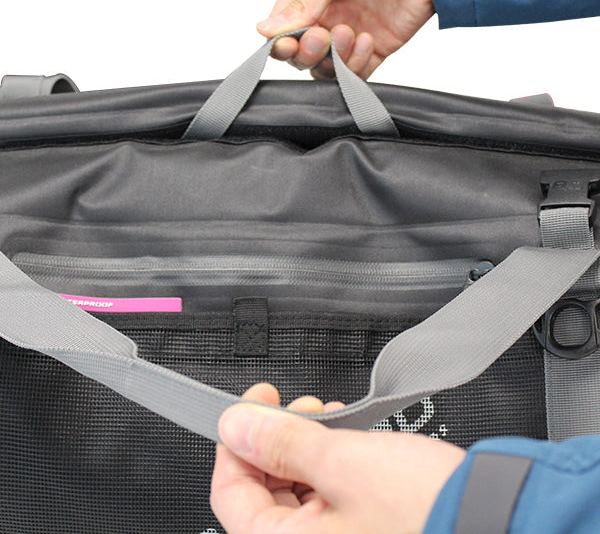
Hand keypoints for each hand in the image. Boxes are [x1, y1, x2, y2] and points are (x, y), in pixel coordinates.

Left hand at [211, 383, 464, 533]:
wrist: (494, 519)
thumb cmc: (426, 510)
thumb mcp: (342, 463)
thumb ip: (279, 442)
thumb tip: (235, 425)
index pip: (229, 492)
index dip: (236, 439)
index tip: (250, 404)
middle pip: (262, 490)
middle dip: (275, 438)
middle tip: (295, 406)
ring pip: (294, 491)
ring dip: (304, 447)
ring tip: (326, 415)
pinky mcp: (362, 532)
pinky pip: (325, 498)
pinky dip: (329, 464)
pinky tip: (345, 437)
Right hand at [256, 0, 433, 79]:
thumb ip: (301, 2)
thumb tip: (265, 30)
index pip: (281, 30)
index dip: (281, 43)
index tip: (289, 43)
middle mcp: (324, 15)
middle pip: (301, 54)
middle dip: (309, 52)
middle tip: (322, 36)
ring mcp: (347, 34)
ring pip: (326, 68)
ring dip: (334, 58)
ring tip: (349, 33)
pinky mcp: (373, 49)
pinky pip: (355, 73)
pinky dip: (356, 66)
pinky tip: (367, 40)